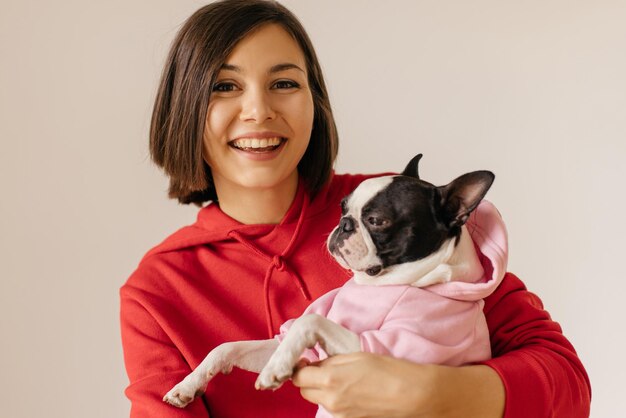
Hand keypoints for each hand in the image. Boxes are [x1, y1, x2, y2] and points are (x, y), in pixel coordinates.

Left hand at [292, 352, 504, 417]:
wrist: (414, 395)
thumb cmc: (388, 370)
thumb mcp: (355, 356)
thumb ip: (330, 361)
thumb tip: (314, 363)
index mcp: (329, 381)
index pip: (297, 376)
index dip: (299, 365)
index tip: (305, 358)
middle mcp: (330, 401)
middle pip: (304, 390)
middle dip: (308, 378)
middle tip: (321, 365)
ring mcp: (340, 414)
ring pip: (318, 399)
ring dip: (322, 387)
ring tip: (342, 376)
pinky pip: (334, 406)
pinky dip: (335, 396)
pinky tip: (353, 388)